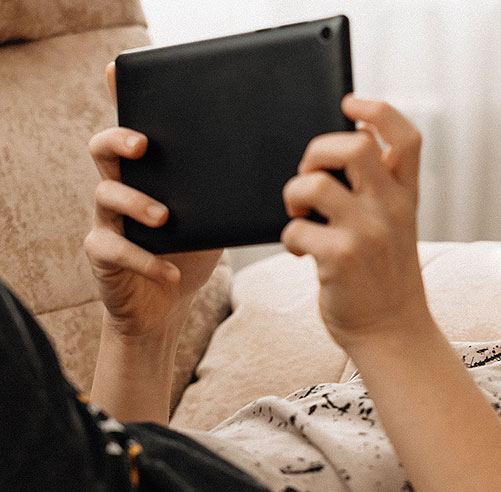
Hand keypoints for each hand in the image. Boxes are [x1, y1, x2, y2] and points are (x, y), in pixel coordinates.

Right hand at [84, 62, 220, 338]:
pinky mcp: (103, 254)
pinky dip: (145, 260)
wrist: (167, 299)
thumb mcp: (215, 211)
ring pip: (106, 195)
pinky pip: (115, 250)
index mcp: (148, 170)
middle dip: (119, 141)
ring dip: (137, 203)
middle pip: (103, 148)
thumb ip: (231, 185)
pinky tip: (171, 271)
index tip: (119, 72)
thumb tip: (286, 162)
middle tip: (144, 146)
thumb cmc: (192, 247)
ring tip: (166, 217)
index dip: (121, 97)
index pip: (131, 124)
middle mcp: (121, 185)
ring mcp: (108, 219)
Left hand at [281, 95, 431, 350]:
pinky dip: (290, 236)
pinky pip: (296, 228)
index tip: (350, 103)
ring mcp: (367, 234)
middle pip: (354, 145)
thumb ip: (382, 187)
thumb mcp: (398, 226)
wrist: (392, 332)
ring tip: (299, 213)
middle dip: (318, 151)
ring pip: (314, 183)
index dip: (377, 109)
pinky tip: (300, 251)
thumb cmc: (385, 275)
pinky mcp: (340, 259)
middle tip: (310, 174)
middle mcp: (392, 210)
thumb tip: (351, 138)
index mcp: (406, 196)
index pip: (405, 136)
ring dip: (294, 193)